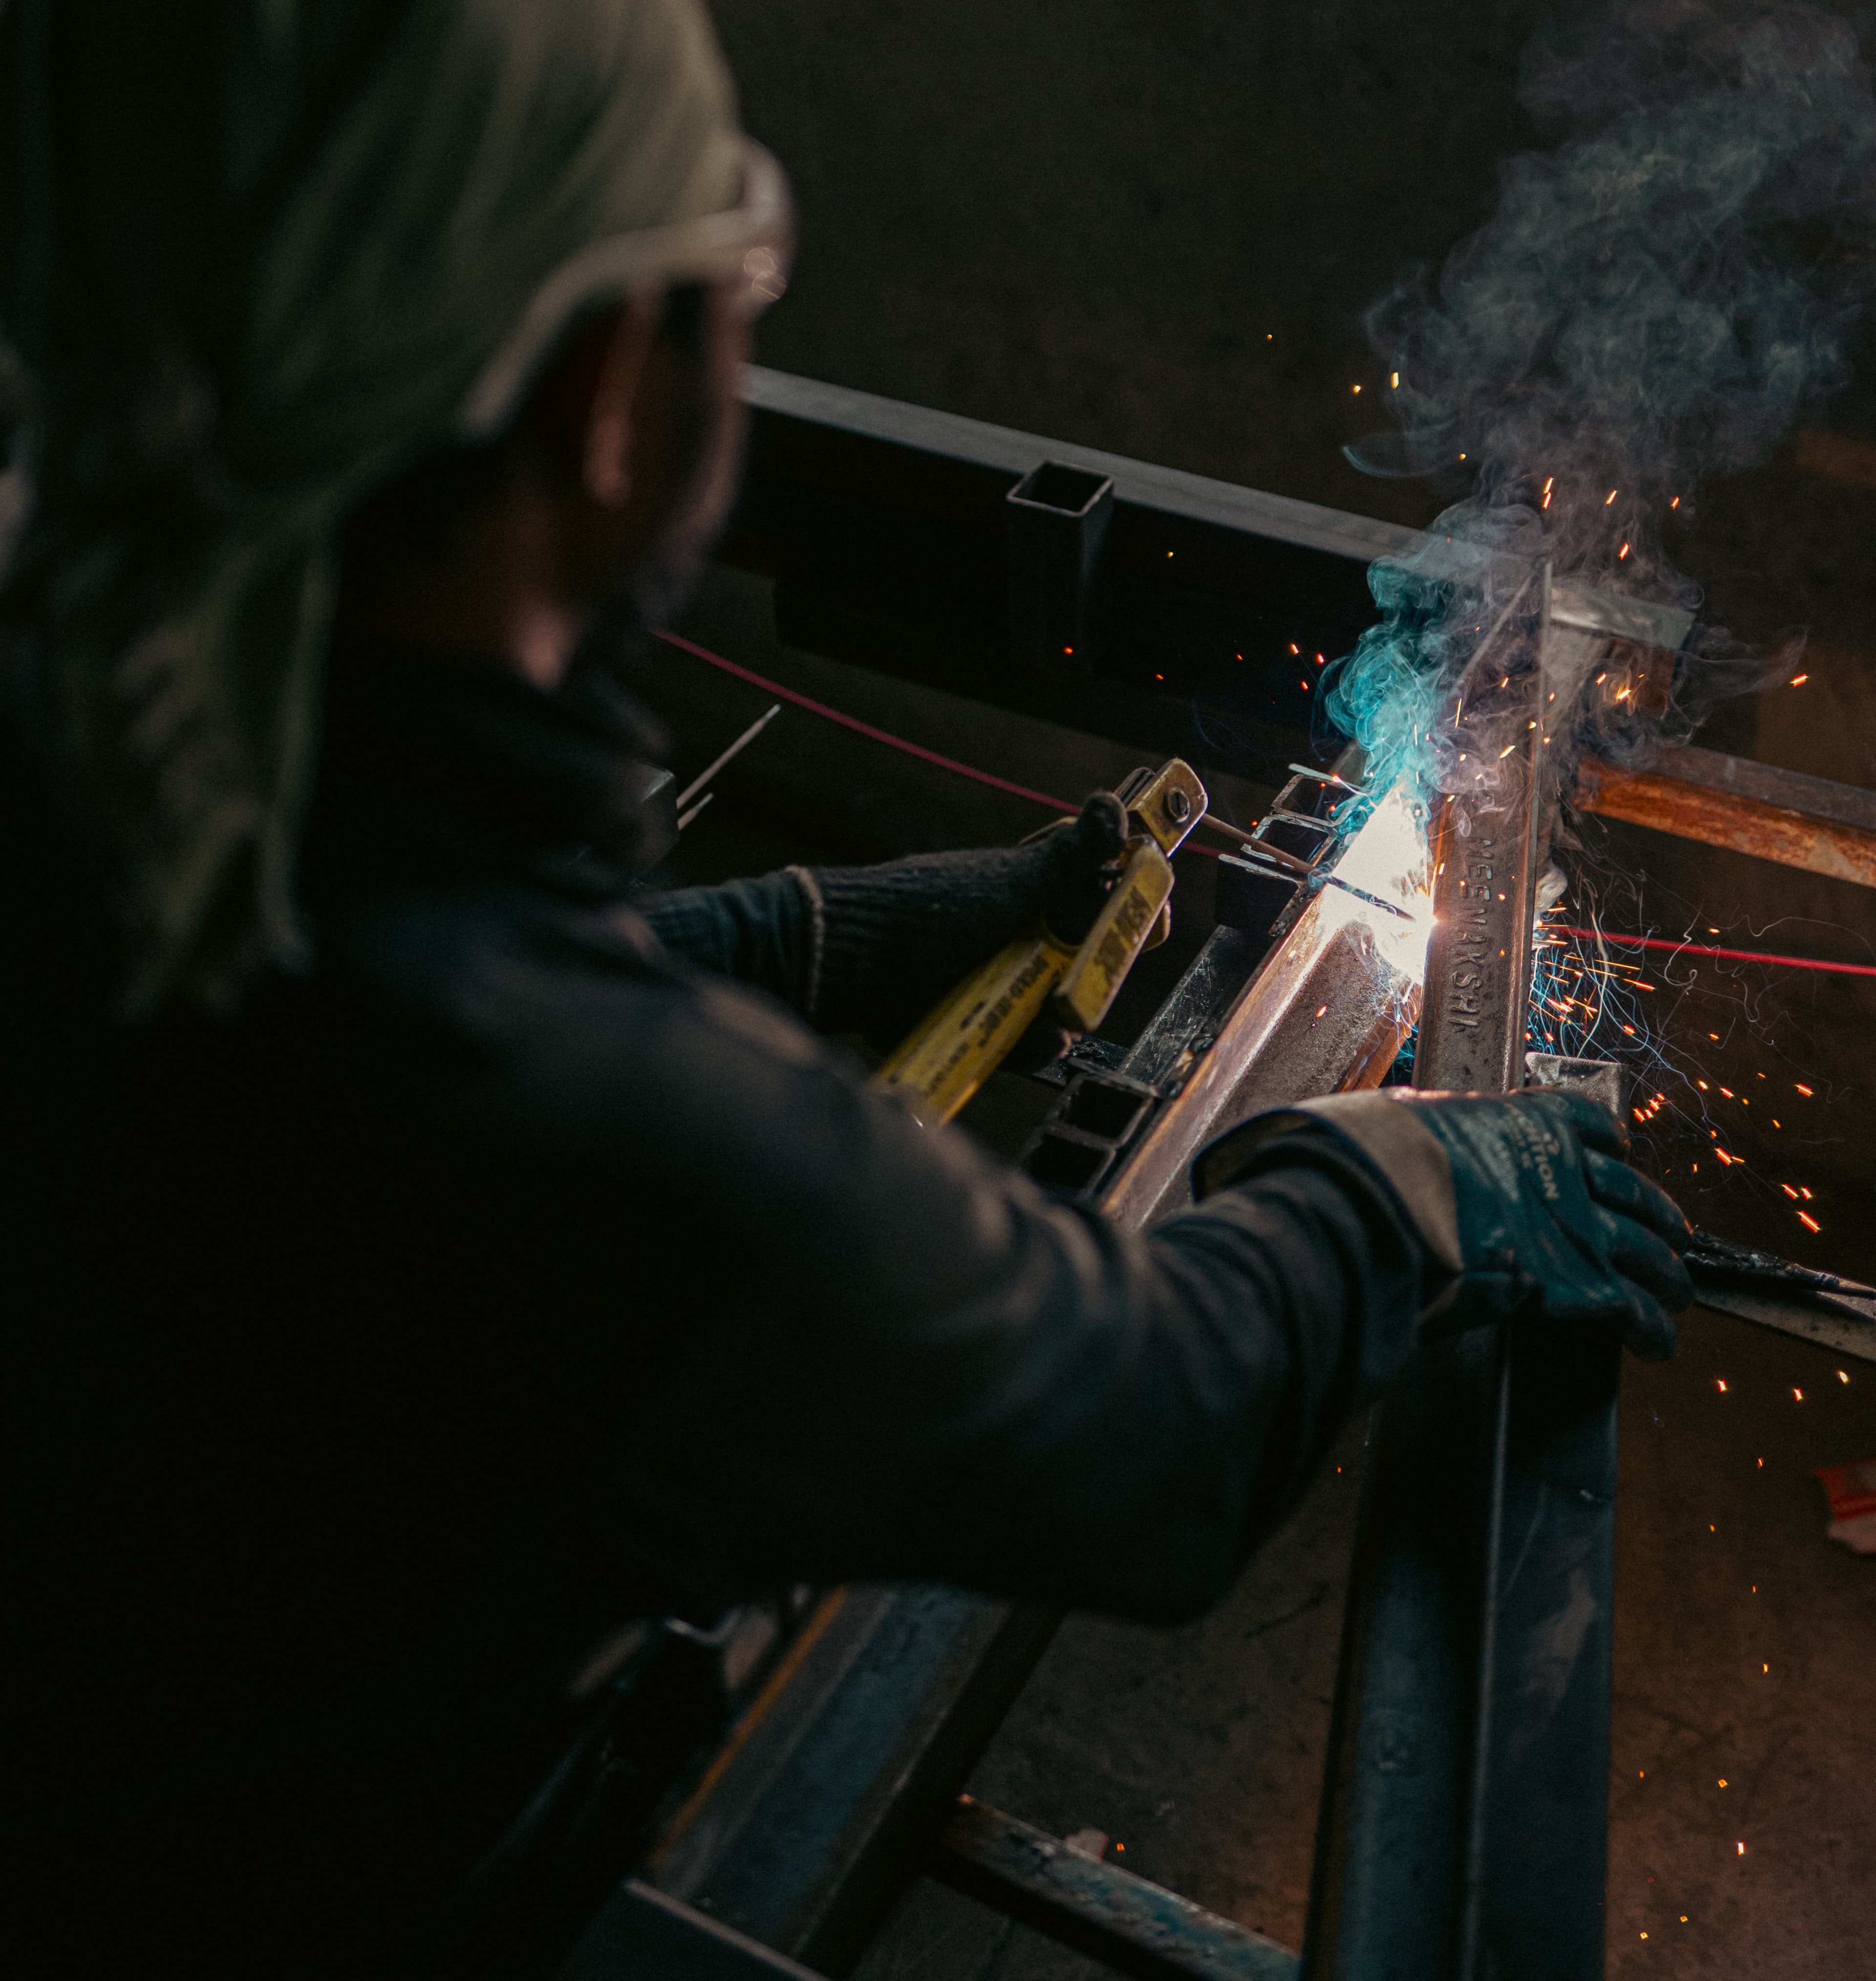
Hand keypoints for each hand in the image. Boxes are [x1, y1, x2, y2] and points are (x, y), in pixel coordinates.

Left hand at [803, 792, 1127, 1041]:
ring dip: (1058, 1022)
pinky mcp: (973, 1021)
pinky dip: (1025, 1046)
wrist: (851, 961)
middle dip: (1089, 983)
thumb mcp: (1014, 880)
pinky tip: (1021, 1042)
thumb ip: (1071, 855)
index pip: (1100, 905)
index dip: (1127, 919)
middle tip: (1073, 987)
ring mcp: (994, 980)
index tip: (1144, 928)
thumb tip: (1113, 804)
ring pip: (1055, 1011)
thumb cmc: (932, 909)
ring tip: (1042, 1021)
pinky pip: (1017, 1040)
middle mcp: (1017, 935)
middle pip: (1085, 967)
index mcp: (1032, 893)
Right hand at [1194, 1087, 1692, 1358]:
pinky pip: (1634, 1306)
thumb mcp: (1396, 1125)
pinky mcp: (1578, 1280)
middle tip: (1673, 1233)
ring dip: (1668, 1273)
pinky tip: (1658, 1343)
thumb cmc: (1372, 1160)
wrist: (1379, 1201)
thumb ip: (1416, 1136)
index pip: (1587, 1124)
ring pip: (1648, 1249)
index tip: (1617, 1152)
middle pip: (1631, 1191)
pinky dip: (1651, 1327)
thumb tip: (1383, 1137)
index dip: (1606, 1142)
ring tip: (1679, 1294)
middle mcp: (1562, 1168)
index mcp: (1522, 1123)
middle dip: (1656, 1214)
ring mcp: (1577, 1223)